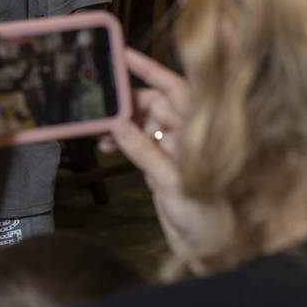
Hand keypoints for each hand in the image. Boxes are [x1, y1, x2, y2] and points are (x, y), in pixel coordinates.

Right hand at [106, 49, 226, 271]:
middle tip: (100, 106)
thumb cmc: (208, 219)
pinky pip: (137, 141)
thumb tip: (119, 126)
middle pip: (152, 103)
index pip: (174, 88)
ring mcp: (174, 148)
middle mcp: (188, 134)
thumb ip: (145, 153)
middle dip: (125, 103)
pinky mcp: (160, 163)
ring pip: (141, 122)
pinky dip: (121, 140)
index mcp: (200, 130)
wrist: (207, 250)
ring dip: (119, 124)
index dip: (150, 69)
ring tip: (98, 131)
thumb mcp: (172, 184)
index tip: (125, 55)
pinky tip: (106, 145)